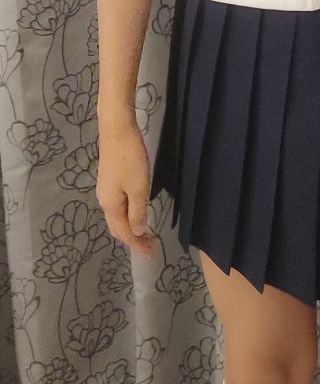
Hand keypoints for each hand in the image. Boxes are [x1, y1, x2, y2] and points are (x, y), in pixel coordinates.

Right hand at [96, 117, 157, 256]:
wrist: (116, 130)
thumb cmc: (129, 159)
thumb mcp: (138, 188)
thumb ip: (137, 212)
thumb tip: (136, 233)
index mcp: (110, 205)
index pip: (124, 232)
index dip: (137, 244)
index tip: (151, 253)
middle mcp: (104, 200)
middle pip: (117, 227)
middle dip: (132, 239)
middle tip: (150, 247)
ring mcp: (105, 189)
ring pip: (116, 217)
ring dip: (130, 228)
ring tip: (144, 235)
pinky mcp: (110, 180)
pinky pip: (117, 206)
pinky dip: (127, 215)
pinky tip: (136, 213)